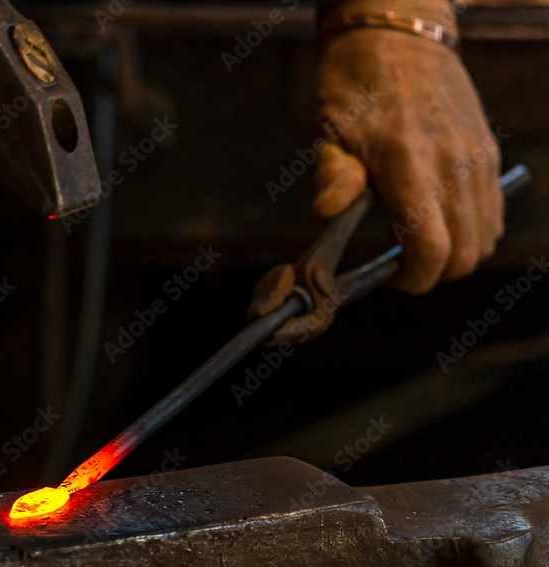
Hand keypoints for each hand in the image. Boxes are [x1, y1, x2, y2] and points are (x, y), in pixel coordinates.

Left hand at [314, 0, 502, 293]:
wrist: (398, 33)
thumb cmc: (354, 83)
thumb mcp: (328, 129)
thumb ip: (334, 176)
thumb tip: (326, 215)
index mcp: (409, 162)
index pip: (431, 248)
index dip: (412, 279)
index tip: (388, 278)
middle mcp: (454, 163)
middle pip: (465, 255)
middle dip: (430, 273)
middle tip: (396, 262)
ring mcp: (479, 158)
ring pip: (485, 238)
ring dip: (453, 253)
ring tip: (413, 237)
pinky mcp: (489, 152)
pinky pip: (493, 212)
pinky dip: (472, 230)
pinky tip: (436, 217)